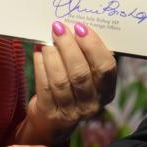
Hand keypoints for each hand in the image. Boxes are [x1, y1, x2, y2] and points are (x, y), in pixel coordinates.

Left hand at [22, 22, 116, 144]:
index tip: (81, 28)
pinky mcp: (50, 113)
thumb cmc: (74, 88)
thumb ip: (88, 56)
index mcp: (107, 90)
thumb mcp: (89, 76)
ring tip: (47, 41)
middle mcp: (92, 104)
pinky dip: (41, 66)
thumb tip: (76, 27)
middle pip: (81, 73)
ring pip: (60, 80)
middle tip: (59, 28)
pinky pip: (44, 86)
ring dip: (52, 56)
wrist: (54, 119)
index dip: (93, 46)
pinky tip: (39, 53)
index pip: (106, 68)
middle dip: (68, 47)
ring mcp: (70, 112)